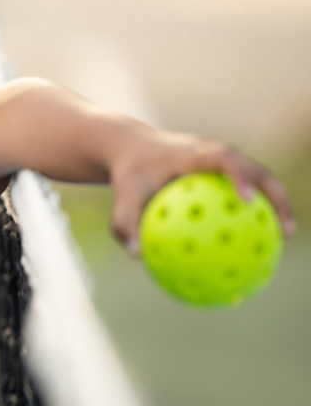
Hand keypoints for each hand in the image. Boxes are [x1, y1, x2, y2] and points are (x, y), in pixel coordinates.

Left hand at [108, 131, 296, 255]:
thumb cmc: (129, 174)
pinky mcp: (225, 172)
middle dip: (275, 196)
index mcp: (194, 154)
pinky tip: (257, 242)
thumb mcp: (121, 198)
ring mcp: (224, 162)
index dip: (239, 176)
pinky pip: (246, 191)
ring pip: (260, 180)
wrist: (133, 149)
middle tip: (284, 229)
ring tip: (284, 237)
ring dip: (276, 204)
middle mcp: (216, 154)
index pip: (224, 159)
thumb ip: (124, 224)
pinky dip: (255, 212)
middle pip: (257, 170)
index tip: (245, 201)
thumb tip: (136, 256)